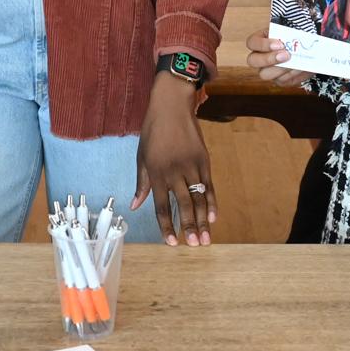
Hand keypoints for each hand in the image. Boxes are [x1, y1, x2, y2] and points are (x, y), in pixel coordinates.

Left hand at [134, 74, 213, 245]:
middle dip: (189, 226)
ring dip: (202, 219)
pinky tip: (214, 216)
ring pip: (198, 197)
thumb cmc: (153, 131)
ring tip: (207, 238)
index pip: (160, 205)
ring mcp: (190, 165)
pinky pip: (209, 184)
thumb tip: (135, 206)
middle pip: (182, 205)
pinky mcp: (203, 159)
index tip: (171, 242)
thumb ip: (141, 183)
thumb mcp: (142, 157)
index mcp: (155, 173)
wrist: (171, 106)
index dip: (166, 225)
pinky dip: (212, 201)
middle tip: (195, 245)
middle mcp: (173, 172)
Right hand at [246, 31, 312, 88]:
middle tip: (286, 55)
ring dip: (281, 69)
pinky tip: (301, 68)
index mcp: (260, 41)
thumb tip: (291, 38)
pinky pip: (281, 81)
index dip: (263, 44)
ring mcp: (268, 70)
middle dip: (269, 59)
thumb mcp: (291, 30)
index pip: (252, 42)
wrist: (308, 49)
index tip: (280, 44)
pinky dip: (292, 75)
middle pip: (253, 61)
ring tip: (296, 62)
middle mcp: (259, 57)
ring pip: (265, 74)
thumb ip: (288, 34)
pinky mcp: (279, 80)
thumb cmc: (297, 37)